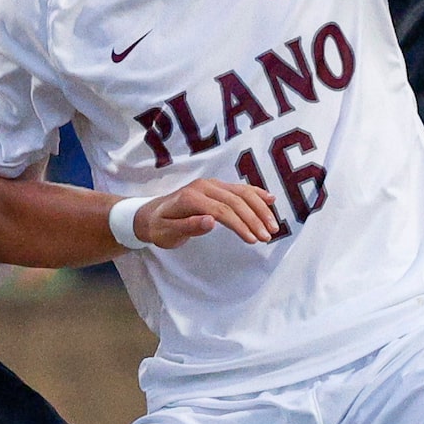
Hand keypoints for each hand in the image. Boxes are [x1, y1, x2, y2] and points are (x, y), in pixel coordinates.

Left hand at [136, 177, 281, 247]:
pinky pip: (240, 188)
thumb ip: (189, 227)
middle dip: (255, 219)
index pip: (222, 210)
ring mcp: (212, 184)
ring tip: (273, 226)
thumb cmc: (159, 227)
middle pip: (235, 200)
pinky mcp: (217, 186)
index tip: (253, 239)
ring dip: (260, 209)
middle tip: (267, 236)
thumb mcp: (167, 233)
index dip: (240, 225)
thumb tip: (211, 221)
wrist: (150, 214)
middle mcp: (203, 186)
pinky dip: (256, 194)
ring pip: (242, 193)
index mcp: (191, 197)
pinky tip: (270, 199)